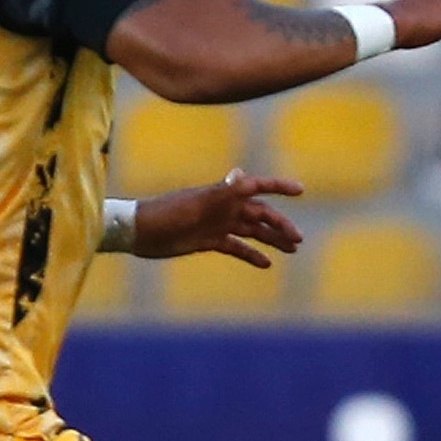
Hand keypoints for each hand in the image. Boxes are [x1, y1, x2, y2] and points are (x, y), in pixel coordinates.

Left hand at [130, 171, 303, 265]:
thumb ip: (221, 192)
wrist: (139, 232)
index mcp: (223, 194)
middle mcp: (224, 207)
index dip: (279, 187)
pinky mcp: (209, 240)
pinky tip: (266, 263)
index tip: (300, 190)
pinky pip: (236, 247)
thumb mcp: (196, 204)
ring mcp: (217, 224)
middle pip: (260, 213)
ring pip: (252, 230)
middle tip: (298, 239)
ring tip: (291, 250)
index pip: (257, 187)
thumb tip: (243, 176)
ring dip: (271, 239)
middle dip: (280, 224)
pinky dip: (251, 254)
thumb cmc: (166, 214)